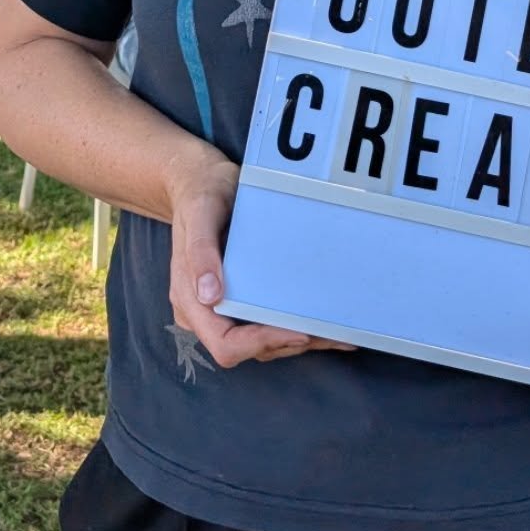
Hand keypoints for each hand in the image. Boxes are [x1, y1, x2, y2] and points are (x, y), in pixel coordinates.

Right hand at [166, 148, 354, 369]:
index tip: (298, 331)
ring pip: (263, 342)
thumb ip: (200, 252)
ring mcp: (223, 309)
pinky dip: (297, 326)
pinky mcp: (240, 300)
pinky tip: (326, 324)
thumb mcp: (200, 212)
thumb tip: (210, 296)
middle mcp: (206, 312)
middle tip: (333, 332)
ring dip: (300, 339)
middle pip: (251, 348)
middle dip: (292, 343)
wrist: (199, 182)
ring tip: (339, 332)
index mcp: (190, 299)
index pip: (225, 344)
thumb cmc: (200, 194)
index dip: (261, 344)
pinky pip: (267, 323)